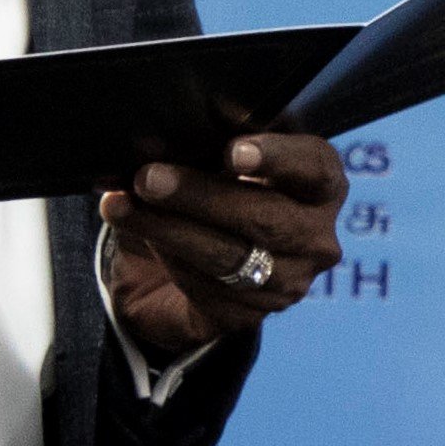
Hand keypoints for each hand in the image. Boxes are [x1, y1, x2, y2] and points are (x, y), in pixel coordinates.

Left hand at [101, 132, 346, 353]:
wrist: (199, 254)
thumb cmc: (217, 191)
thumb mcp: (221, 158)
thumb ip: (214, 142)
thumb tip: (174, 132)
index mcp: (321, 186)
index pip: (314, 168)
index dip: (277, 159)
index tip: (232, 153)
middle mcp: (317, 237)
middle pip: (266, 218)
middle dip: (200, 197)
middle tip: (149, 179)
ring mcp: (291, 280)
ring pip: (230, 257)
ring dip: (169, 230)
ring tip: (123, 207)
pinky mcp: (254, 313)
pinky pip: (207, 289)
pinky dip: (167, 260)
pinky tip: (140, 237)